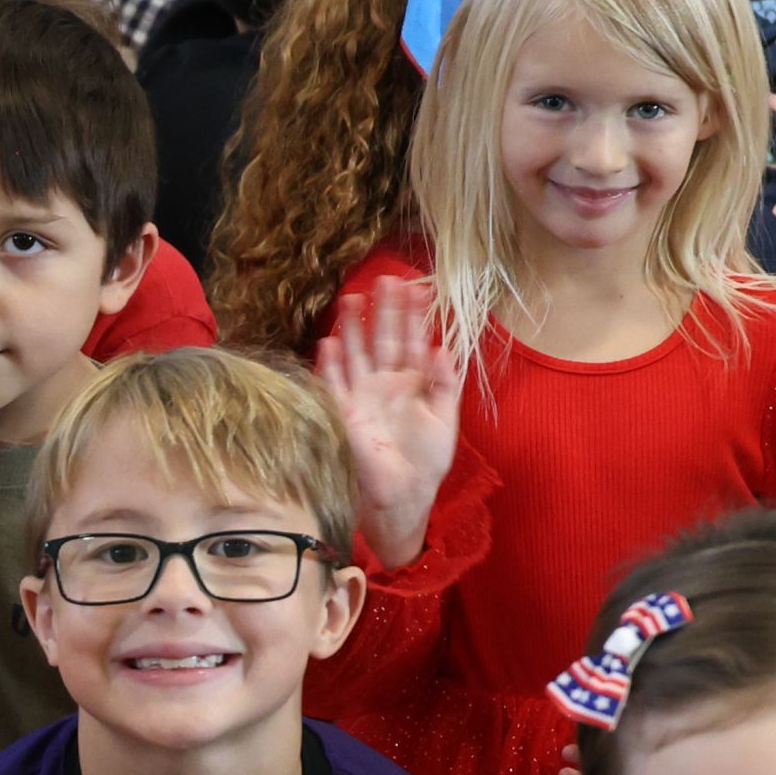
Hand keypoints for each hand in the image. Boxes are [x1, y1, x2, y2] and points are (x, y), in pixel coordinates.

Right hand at [312, 275, 462, 572]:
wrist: (405, 495)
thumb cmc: (427, 460)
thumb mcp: (445, 419)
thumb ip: (445, 383)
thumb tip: (443, 347)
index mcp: (411, 381)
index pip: (411, 339)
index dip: (414, 314)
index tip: (418, 287)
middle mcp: (385, 382)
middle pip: (383, 338)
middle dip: (384, 310)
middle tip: (385, 279)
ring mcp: (362, 396)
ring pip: (356, 354)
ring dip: (354, 327)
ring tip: (352, 298)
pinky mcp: (345, 414)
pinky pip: (334, 385)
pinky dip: (331, 365)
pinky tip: (330, 342)